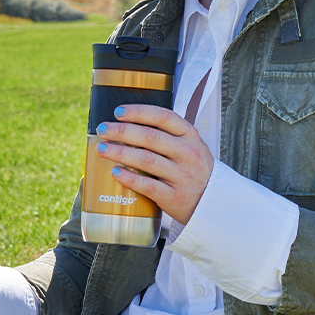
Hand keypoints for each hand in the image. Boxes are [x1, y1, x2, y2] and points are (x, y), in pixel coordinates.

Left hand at [95, 103, 213, 224]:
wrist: (213, 202)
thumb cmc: (193, 170)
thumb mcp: (190, 147)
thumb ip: (168, 136)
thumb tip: (129, 125)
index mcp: (190, 136)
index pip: (163, 117)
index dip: (139, 112)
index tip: (118, 112)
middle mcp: (187, 154)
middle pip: (150, 137)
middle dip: (122, 131)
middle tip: (102, 130)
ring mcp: (182, 176)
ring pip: (146, 160)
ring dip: (120, 153)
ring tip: (102, 149)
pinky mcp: (175, 197)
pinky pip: (148, 186)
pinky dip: (130, 178)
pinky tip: (115, 172)